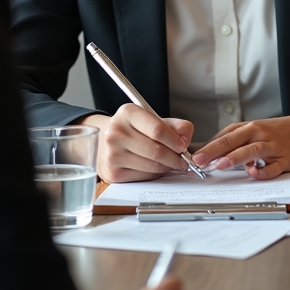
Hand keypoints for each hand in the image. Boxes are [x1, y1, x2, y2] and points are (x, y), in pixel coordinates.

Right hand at [80, 107, 194, 182]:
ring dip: (167, 167)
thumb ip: (174, 125)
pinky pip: (143, 176)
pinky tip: (155, 167)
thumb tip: (185, 140)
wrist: (103, 141)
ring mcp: (112, 154)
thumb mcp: (152, 119)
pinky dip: (155, 174)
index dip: (174, 140)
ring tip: (171, 163)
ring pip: (151, 166)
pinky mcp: (113, 173)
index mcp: (128, 113)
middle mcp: (116, 132)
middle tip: (183, 160)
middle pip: (156, 150)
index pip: (157, 129)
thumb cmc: (132, 129)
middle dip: (175, 158)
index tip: (183, 146)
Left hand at [191, 111, 289, 178]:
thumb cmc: (278, 132)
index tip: (194, 156)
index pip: (224, 135)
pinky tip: (254, 173)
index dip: (208, 146)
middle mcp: (258, 134)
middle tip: (199, 161)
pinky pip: (273, 166)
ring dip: (234, 157)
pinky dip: (263, 171)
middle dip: (214, 150)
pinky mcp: (285, 158)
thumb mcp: (255, 131)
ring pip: (251, 150)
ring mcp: (272, 146)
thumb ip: (236, 142)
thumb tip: (213, 154)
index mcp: (249, 128)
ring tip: (219, 165)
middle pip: (233, 140)